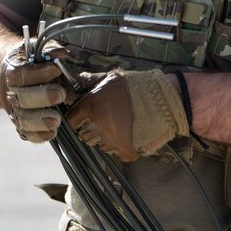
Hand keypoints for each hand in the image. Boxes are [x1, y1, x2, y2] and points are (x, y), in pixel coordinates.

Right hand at [0, 40, 68, 142]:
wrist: (15, 76)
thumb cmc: (32, 61)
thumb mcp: (38, 50)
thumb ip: (49, 51)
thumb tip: (62, 54)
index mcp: (13, 71)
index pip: (21, 74)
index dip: (37, 73)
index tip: (55, 69)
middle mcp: (11, 93)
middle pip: (22, 98)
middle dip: (42, 97)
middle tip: (61, 94)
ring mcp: (15, 110)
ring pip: (23, 119)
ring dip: (40, 121)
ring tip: (57, 120)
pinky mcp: (21, 124)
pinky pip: (27, 133)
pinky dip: (38, 135)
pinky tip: (52, 132)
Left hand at [66, 69, 188, 161]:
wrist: (159, 100)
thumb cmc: (134, 86)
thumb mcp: (111, 77)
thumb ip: (92, 80)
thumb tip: (77, 79)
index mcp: (91, 107)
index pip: (72, 120)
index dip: (76, 118)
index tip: (81, 116)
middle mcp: (97, 126)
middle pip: (83, 135)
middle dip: (89, 129)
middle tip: (101, 121)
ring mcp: (111, 140)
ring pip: (98, 145)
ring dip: (103, 138)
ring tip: (115, 127)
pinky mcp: (124, 150)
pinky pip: (115, 153)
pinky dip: (118, 147)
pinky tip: (126, 136)